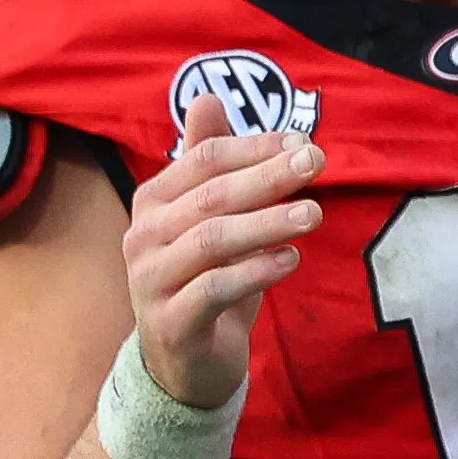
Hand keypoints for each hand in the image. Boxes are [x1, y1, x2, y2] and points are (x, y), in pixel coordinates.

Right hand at [123, 91, 321, 410]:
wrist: (185, 362)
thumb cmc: (206, 278)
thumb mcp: (210, 218)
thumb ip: (210, 161)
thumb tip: (208, 96)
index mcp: (153, 201)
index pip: (205, 160)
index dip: (255, 147)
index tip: (303, 142)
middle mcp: (142, 235)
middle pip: (211, 195)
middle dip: (268, 176)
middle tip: (315, 163)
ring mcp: (150, 280)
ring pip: (212, 241)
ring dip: (267, 223)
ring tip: (313, 214)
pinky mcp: (170, 322)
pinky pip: (215, 289)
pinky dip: (256, 271)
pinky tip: (291, 260)